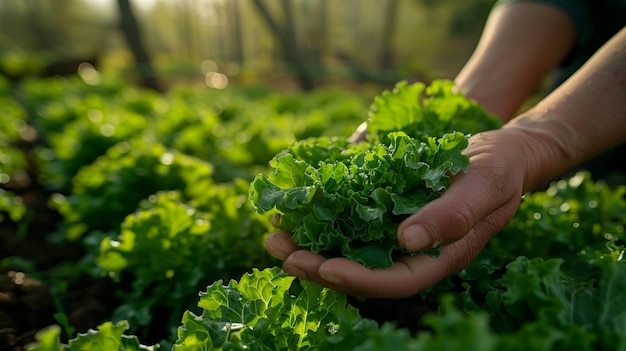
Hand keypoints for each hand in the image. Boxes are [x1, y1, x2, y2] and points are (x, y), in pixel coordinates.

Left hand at [265, 127, 532, 297]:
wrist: (500, 151)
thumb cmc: (498, 167)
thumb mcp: (483, 185)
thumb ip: (453, 216)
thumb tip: (407, 241)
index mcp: (441, 256)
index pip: (396, 281)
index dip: (358, 280)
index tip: (323, 268)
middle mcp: (415, 252)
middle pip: (363, 273)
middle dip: (319, 267)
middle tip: (280, 251)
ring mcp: (399, 234)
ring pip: (350, 251)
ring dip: (311, 247)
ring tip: (274, 237)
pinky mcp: (388, 213)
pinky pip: (351, 225)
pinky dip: (322, 221)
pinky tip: (294, 213)